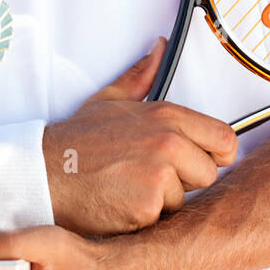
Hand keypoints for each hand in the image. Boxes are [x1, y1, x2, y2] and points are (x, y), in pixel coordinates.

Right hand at [43, 38, 237, 236]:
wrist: (44, 173)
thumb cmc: (76, 142)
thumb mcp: (110, 100)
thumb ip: (141, 76)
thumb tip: (159, 49)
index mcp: (166, 117)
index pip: (224, 138)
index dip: (215, 154)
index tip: (200, 160)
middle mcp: (168, 143)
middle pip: (208, 173)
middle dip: (185, 180)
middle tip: (149, 176)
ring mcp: (159, 176)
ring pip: (185, 200)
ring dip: (163, 202)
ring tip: (129, 188)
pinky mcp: (147, 207)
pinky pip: (163, 220)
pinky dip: (144, 218)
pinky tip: (121, 204)